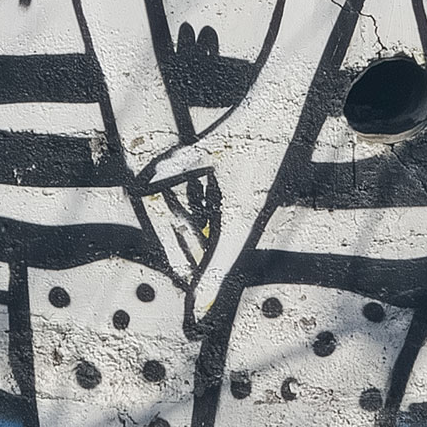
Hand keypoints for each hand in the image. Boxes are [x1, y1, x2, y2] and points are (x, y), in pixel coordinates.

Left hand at [145, 106, 294, 325]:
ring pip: (228, 246)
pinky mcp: (254, 199)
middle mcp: (249, 218)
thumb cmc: (251, 129)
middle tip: (195, 314)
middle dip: (207, 285)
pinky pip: (233, 229)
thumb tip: (143, 181)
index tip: (197, 315)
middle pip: (223, 261)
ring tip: (196, 285)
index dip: (207, 290)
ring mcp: (253, 210)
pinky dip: (218, 241)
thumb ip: (176, 166)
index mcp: (242, 214)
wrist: (283, 111)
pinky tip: (205, 242)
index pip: (220, 261)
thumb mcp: (210, 149)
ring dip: (213, 265)